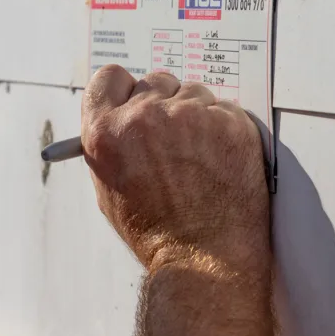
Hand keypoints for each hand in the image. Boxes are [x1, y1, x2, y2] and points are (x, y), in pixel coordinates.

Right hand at [81, 65, 269, 274]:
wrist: (205, 257)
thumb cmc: (157, 232)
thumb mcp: (110, 188)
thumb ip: (110, 144)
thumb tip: (117, 116)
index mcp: (106, 132)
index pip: (109, 77)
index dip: (124, 91)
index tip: (135, 100)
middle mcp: (144, 117)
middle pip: (155, 82)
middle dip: (164, 104)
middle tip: (174, 138)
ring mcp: (189, 116)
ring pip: (193, 93)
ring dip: (197, 116)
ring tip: (200, 159)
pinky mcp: (228, 121)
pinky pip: (224, 108)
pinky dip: (225, 129)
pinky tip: (220, 161)